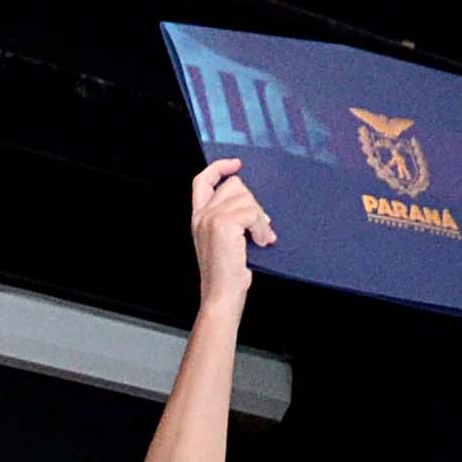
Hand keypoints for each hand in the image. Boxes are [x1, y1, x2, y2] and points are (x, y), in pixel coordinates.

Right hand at [188, 160, 271, 310]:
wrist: (221, 297)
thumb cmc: (225, 277)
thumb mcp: (225, 243)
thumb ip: (231, 221)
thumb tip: (254, 207)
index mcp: (198, 218)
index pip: (202, 181)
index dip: (219, 168)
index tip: (236, 164)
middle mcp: (202, 216)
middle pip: (234, 186)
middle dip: (253, 203)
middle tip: (262, 226)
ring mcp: (211, 219)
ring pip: (247, 199)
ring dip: (261, 220)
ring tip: (262, 239)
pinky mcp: (223, 225)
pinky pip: (252, 213)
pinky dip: (262, 227)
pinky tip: (262, 242)